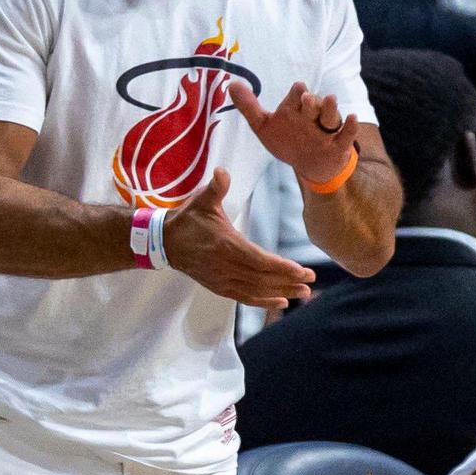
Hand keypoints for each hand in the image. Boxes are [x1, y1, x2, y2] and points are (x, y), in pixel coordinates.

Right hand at [162, 168, 315, 309]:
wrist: (164, 242)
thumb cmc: (188, 220)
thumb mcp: (202, 201)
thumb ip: (216, 187)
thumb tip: (221, 172)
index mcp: (226, 244)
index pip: (260, 260)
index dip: (283, 267)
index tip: (303, 270)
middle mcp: (225, 266)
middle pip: (263, 278)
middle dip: (289, 280)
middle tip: (311, 281)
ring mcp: (222, 279)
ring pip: (256, 290)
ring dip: (281, 292)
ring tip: (303, 293)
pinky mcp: (218, 287)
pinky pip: (244, 297)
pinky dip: (263, 302)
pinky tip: (281, 302)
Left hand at [229, 80, 359, 187]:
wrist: (308, 164)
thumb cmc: (287, 140)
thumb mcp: (264, 126)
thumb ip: (249, 106)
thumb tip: (232, 83)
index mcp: (296, 109)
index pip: (297, 95)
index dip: (297, 94)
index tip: (297, 91)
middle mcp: (312, 115)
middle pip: (314, 103)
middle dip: (311, 101)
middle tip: (306, 99)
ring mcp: (326, 129)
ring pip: (330, 115)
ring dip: (330, 108)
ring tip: (329, 99)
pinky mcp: (338, 145)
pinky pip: (347, 134)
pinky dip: (350, 126)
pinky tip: (352, 118)